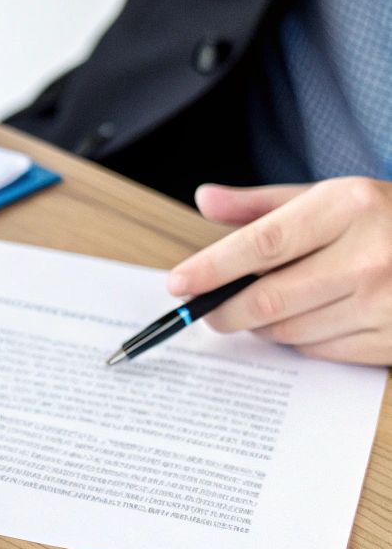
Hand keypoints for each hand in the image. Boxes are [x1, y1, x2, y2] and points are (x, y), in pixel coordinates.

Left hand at [165, 178, 391, 364]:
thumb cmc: (382, 220)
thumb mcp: (329, 197)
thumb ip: (262, 205)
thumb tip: (204, 200)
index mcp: (349, 207)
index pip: (263, 243)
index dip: (212, 268)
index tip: (177, 284)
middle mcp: (372, 256)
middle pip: (271, 298)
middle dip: (226, 309)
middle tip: (208, 310)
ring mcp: (387, 302)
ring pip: (291, 331)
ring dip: (262, 326)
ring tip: (262, 308)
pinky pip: (322, 351)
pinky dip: (299, 340)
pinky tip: (307, 318)